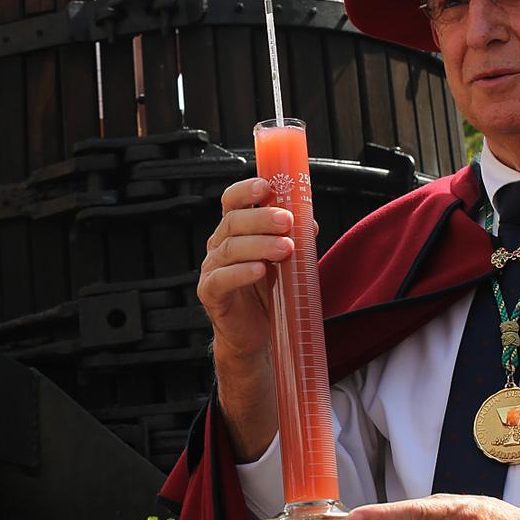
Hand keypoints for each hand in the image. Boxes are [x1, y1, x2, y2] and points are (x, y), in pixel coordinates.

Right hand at [197, 179, 293, 363]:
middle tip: (287, 221)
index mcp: (234, 231)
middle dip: (261, 218)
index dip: (246, 190)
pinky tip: (260, 270)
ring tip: (286, 249)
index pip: (232, 201)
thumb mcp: (283, 261)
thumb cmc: (267, 292)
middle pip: (233, 222)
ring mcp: (212, 269)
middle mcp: (219, 245)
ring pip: (230, 248)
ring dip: (260, 245)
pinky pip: (222, 279)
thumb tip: (310, 222)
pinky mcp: (210, 293)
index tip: (266, 186)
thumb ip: (293, 238)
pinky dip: (241, 272)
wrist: (255, 334)